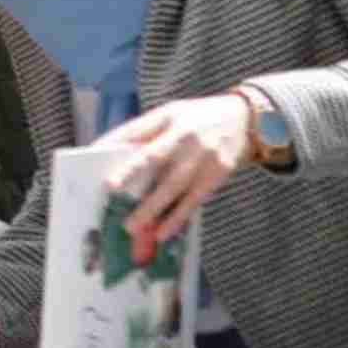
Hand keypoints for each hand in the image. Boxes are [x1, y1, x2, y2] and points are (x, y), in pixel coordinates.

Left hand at [95, 95, 253, 262]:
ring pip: (175, 186)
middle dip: (132, 174)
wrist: (245, 118)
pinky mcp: (218, 175)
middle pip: (156, 159)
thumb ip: (139, 132)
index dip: (117, 146)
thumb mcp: (168, 115)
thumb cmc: (194, 119)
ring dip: (153, 208)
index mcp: (169, 118)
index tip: (102, 171)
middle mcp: (187, 137)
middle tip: (112, 194)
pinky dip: (177, 217)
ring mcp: (205, 156)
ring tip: (132, 226)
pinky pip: (194, 201)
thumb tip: (103, 150)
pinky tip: (162, 232)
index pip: (138, 132)